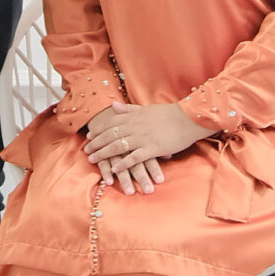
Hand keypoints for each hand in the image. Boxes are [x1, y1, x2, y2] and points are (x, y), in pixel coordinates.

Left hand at [83, 100, 203, 194]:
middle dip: (96, 144)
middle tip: (86, 151)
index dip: (99, 131)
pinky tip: (114, 170)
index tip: (89, 137)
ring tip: (93, 160)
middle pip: (110, 135)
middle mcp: (135, 126)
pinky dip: (123, 163)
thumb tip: (113, 105)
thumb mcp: (146, 109)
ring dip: (104, 154)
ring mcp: (143, 138)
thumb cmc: (169, 114)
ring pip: (118, 146)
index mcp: (134, 116)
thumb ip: (129, 109)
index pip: (111, 124)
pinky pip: (134, 157)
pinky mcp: (152, 148)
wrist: (188, 119)